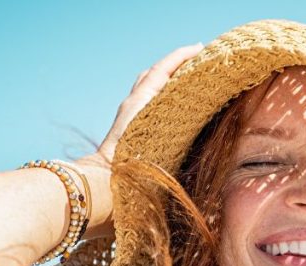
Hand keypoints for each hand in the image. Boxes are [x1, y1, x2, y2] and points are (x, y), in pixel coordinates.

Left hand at [95, 42, 203, 162]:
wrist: (106, 177)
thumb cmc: (129, 160)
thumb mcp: (150, 130)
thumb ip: (165, 113)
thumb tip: (183, 93)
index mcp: (141, 100)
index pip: (161, 70)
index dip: (180, 56)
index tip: (200, 47)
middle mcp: (134, 102)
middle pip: (154, 73)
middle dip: (174, 63)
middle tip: (197, 60)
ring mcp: (130, 113)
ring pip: (149, 86)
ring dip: (167, 78)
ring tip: (189, 79)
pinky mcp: (130, 126)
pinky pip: (148, 101)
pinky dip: (162, 94)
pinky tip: (174, 104)